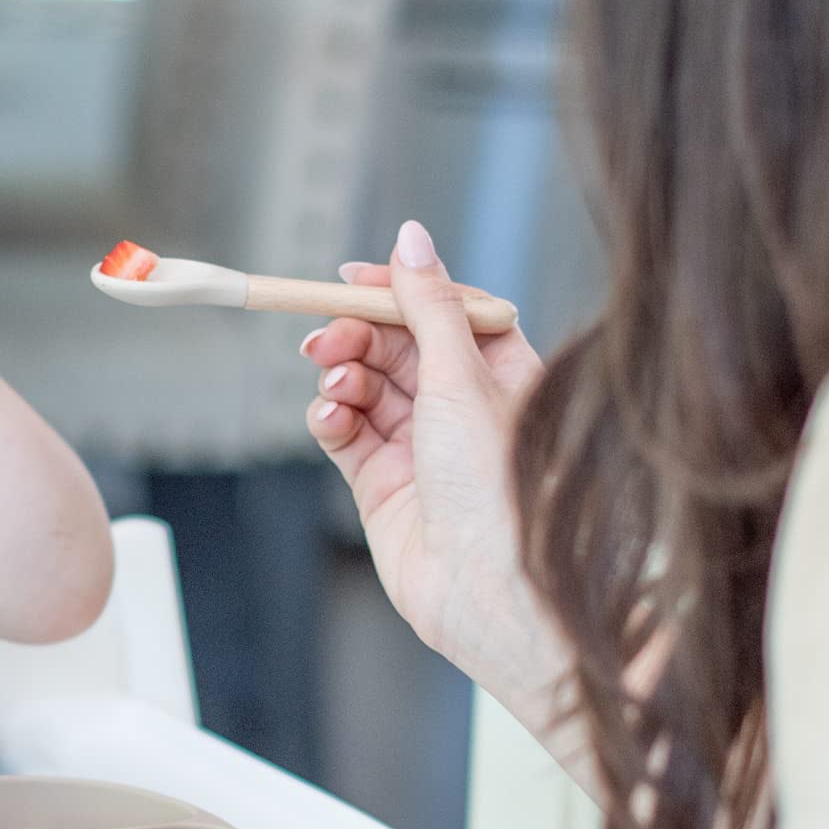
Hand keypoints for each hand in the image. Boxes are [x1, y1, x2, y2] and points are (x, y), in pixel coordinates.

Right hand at [303, 221, 558, 703]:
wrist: (487, 590)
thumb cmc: (498, 490)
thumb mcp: (461, 376)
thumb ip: (427, 305)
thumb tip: (411, 239)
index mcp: (501, 374)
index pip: (442, 311)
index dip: (397, 292)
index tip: (351, 279)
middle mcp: (461, 409)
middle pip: (396, 346)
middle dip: (357, 335)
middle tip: (327, 338)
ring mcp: (419, 448)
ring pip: (365, 387)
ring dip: (341, 375)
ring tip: (335, 383)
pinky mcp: (382, 485)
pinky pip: (344, 433)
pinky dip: (329, 418)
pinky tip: (329, 417)